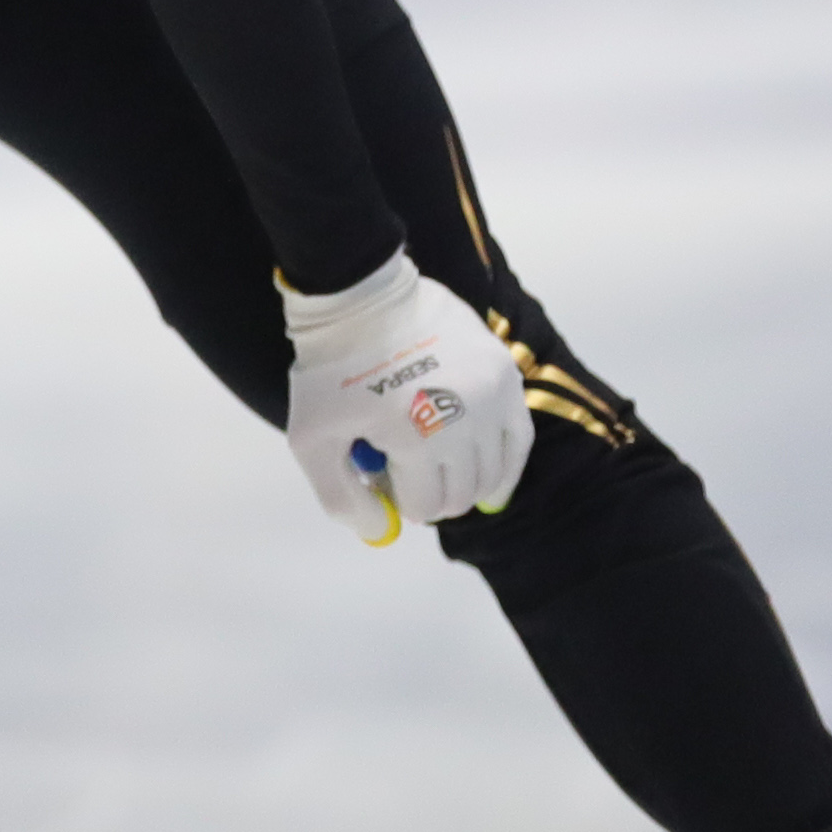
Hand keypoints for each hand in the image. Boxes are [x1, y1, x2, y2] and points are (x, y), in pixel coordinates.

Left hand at [280, 251, 530, 544]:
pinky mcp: (506, 374)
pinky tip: (494, 482)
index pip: (426, 505)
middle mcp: (464, 422)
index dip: (403, 501)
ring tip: (443, 472)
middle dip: (435, 496)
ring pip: (493, 471)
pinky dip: (506, 464)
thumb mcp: (311, 439)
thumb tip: (377, 532)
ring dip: (468, 483)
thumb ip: (340, 497)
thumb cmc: (330, 372)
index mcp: (416, 439)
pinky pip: (519, 437)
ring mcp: (491, 396)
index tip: (385, 481)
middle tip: (411, 476)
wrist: (360, 299)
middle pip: (461, 493)